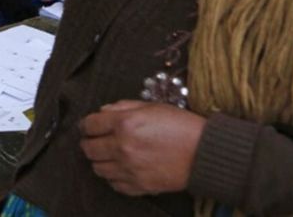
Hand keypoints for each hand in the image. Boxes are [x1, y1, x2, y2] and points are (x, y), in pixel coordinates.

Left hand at [79, 100, 205, 195]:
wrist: (206, 154)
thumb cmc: (182, 127)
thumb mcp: (152, 107)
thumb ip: (124, 107)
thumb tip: (103, 111)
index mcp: (124, 124)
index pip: (89, 125)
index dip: (86, 125)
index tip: (89, 127)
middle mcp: (123, 147)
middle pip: (88, 148)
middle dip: (89, 143)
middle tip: (95, 141)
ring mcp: (129, 169)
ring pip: (98, 168)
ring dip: (100, 161)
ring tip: (109, 155)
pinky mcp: (139, 186)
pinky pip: (114, 184)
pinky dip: (114, 177)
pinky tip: (122, 169)